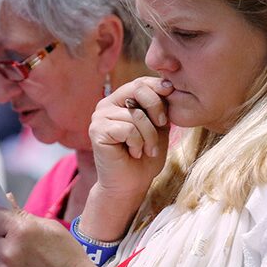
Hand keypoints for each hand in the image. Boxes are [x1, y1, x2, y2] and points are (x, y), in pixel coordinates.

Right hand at [89, 76, 171, 204]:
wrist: (131, 185)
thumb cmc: (146, 157)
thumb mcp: (159, 126)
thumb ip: (160, 105)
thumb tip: (168, 85)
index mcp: (120, 99)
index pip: (141, 82)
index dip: (160, 90)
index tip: (170, 108)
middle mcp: (107, 104)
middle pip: (137, 89)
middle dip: (156, 109)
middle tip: (162, 127)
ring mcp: (99, 116)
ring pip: (135, 114)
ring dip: (149, 136)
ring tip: (146, 150)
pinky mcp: (97, 131)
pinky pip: (127, 129)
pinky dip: (137, 143)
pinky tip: (134, 153)